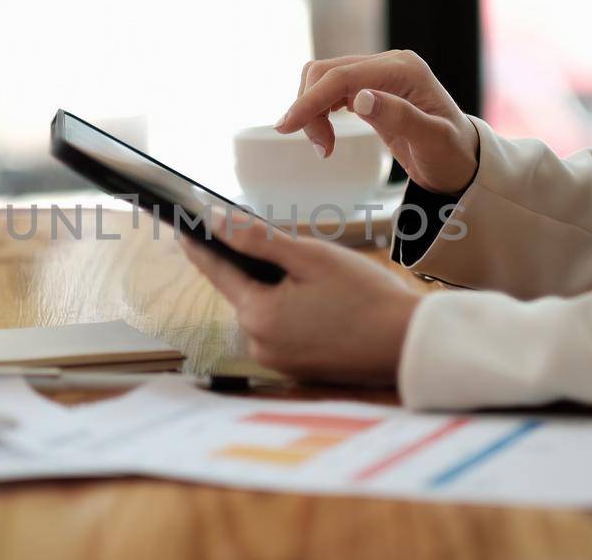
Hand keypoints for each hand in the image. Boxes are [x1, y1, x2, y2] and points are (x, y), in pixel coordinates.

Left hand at [179, 214, 422, 384]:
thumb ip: (258, 239)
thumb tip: (216, 222)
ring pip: (265, 312)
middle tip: (287, 251)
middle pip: (244, 292)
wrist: (409, 345)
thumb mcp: (310, 257)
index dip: (200, 246)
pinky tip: (322, 303)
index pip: (217, 272)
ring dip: (278, 292)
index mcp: (258, 315)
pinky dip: (292, 313)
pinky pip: (282, 331)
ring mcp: (278, 361)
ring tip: (317, 280)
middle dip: (256, 268)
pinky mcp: (297, 369)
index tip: (183, 227)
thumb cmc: (365, 297)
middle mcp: (259, 344)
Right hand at [276, 50, 478, 194]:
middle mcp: (389, 64)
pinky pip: (332, 90)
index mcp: (404, 69)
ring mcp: (379, 74)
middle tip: (321, 149)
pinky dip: (319, 110)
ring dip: (312, 110)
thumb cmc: (452, 155)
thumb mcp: (433, 141)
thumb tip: (359, 98)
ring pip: (324, 79)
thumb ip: (400, 117)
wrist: (463, 162)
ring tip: (324, 146)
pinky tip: (326, 133)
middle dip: (310, 108)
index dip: (310, 100)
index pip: (342, 76)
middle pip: (327, 72)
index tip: (286, 127)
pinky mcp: (370, 87)